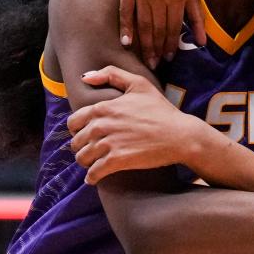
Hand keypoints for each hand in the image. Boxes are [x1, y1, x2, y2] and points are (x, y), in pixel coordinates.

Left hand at [67, 66, 200, 183]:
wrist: (180, 135)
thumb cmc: (161, 109)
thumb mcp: (139, 84)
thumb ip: (111, 74)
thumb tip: (85, 77)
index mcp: (103, 107)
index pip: (73, 122)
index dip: (77, 129)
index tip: (84, 134)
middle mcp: (101, 125)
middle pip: (76, 141)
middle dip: (81, 147)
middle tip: (90, 150)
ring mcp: (108, 144)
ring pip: (82, 158)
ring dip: (85, 162)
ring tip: (93, 164)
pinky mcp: (117, 161)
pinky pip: (94, 173)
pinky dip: (91, 178)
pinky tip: (94, 178)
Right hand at [118, 0, 204, 69]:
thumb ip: (196, 14)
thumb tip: (201, 42)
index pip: (174, 27)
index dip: (171, 45)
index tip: (169, 57)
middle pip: (157, 28)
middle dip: (157, 49)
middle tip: (155, 64)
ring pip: (142, 23)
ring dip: (144, 43)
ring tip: (145, 58)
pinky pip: (125, 10)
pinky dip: (126, 27)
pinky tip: (127, 42)